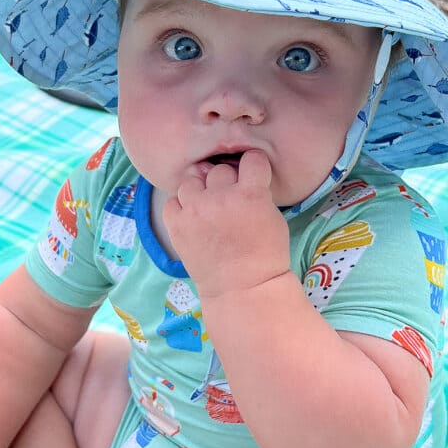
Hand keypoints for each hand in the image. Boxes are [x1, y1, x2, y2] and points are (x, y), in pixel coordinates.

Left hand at [162, 149, 289, 298]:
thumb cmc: (265, 255)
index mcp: (250, 194)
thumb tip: (242, 178)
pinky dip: (181, 206)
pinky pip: (173, 200)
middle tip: (230, 201)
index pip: (251, 159)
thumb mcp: (274, 217)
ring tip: (207, 207)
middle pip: (220, 170)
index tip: (253, 177)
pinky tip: (192, 217)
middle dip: (226, 182)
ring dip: (201, 191)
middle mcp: (220, 197)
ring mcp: (195, 210)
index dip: (254, 168)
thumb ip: (258, 193)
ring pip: (192, 181)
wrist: (243, 288)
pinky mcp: (176, 224)